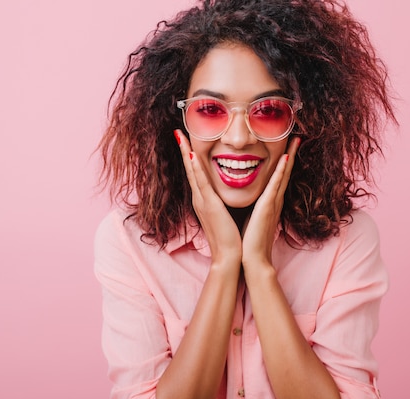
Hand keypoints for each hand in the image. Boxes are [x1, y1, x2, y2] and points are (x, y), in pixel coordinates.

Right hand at [175, 130, 241, 265]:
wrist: (229, 255)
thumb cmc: (231, 237)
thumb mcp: (225, 214)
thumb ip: (223, 203)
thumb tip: (227, 194)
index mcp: (204, 200)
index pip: (196, 174)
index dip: (191, 157)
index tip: (188, 141)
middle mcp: (200, 198)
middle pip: (190, 169)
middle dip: (184, 149)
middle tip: (178, 131)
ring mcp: (202, 201)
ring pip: (192, 172)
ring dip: (186, 152)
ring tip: (180, 136)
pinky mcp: (208, 205)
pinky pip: (200, 182)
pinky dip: (195, 168)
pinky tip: (191, 155)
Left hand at [241, 137, 299, 268]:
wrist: (251, 258)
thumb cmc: (249, 241)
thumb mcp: (252, 218)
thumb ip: (254, 207)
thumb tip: (250, 200)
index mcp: (269, 202)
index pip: (278, 177)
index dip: (284, 162)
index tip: (287, 146)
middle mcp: (274, 200)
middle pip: (285, 172)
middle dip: (291, 154)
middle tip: (297, 136)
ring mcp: (273, 203)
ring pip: (283, 174)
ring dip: (289, 156)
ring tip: (295, 140)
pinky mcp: (267, 207)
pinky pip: (276, 185)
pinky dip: (281, 172)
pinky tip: (285, 158)